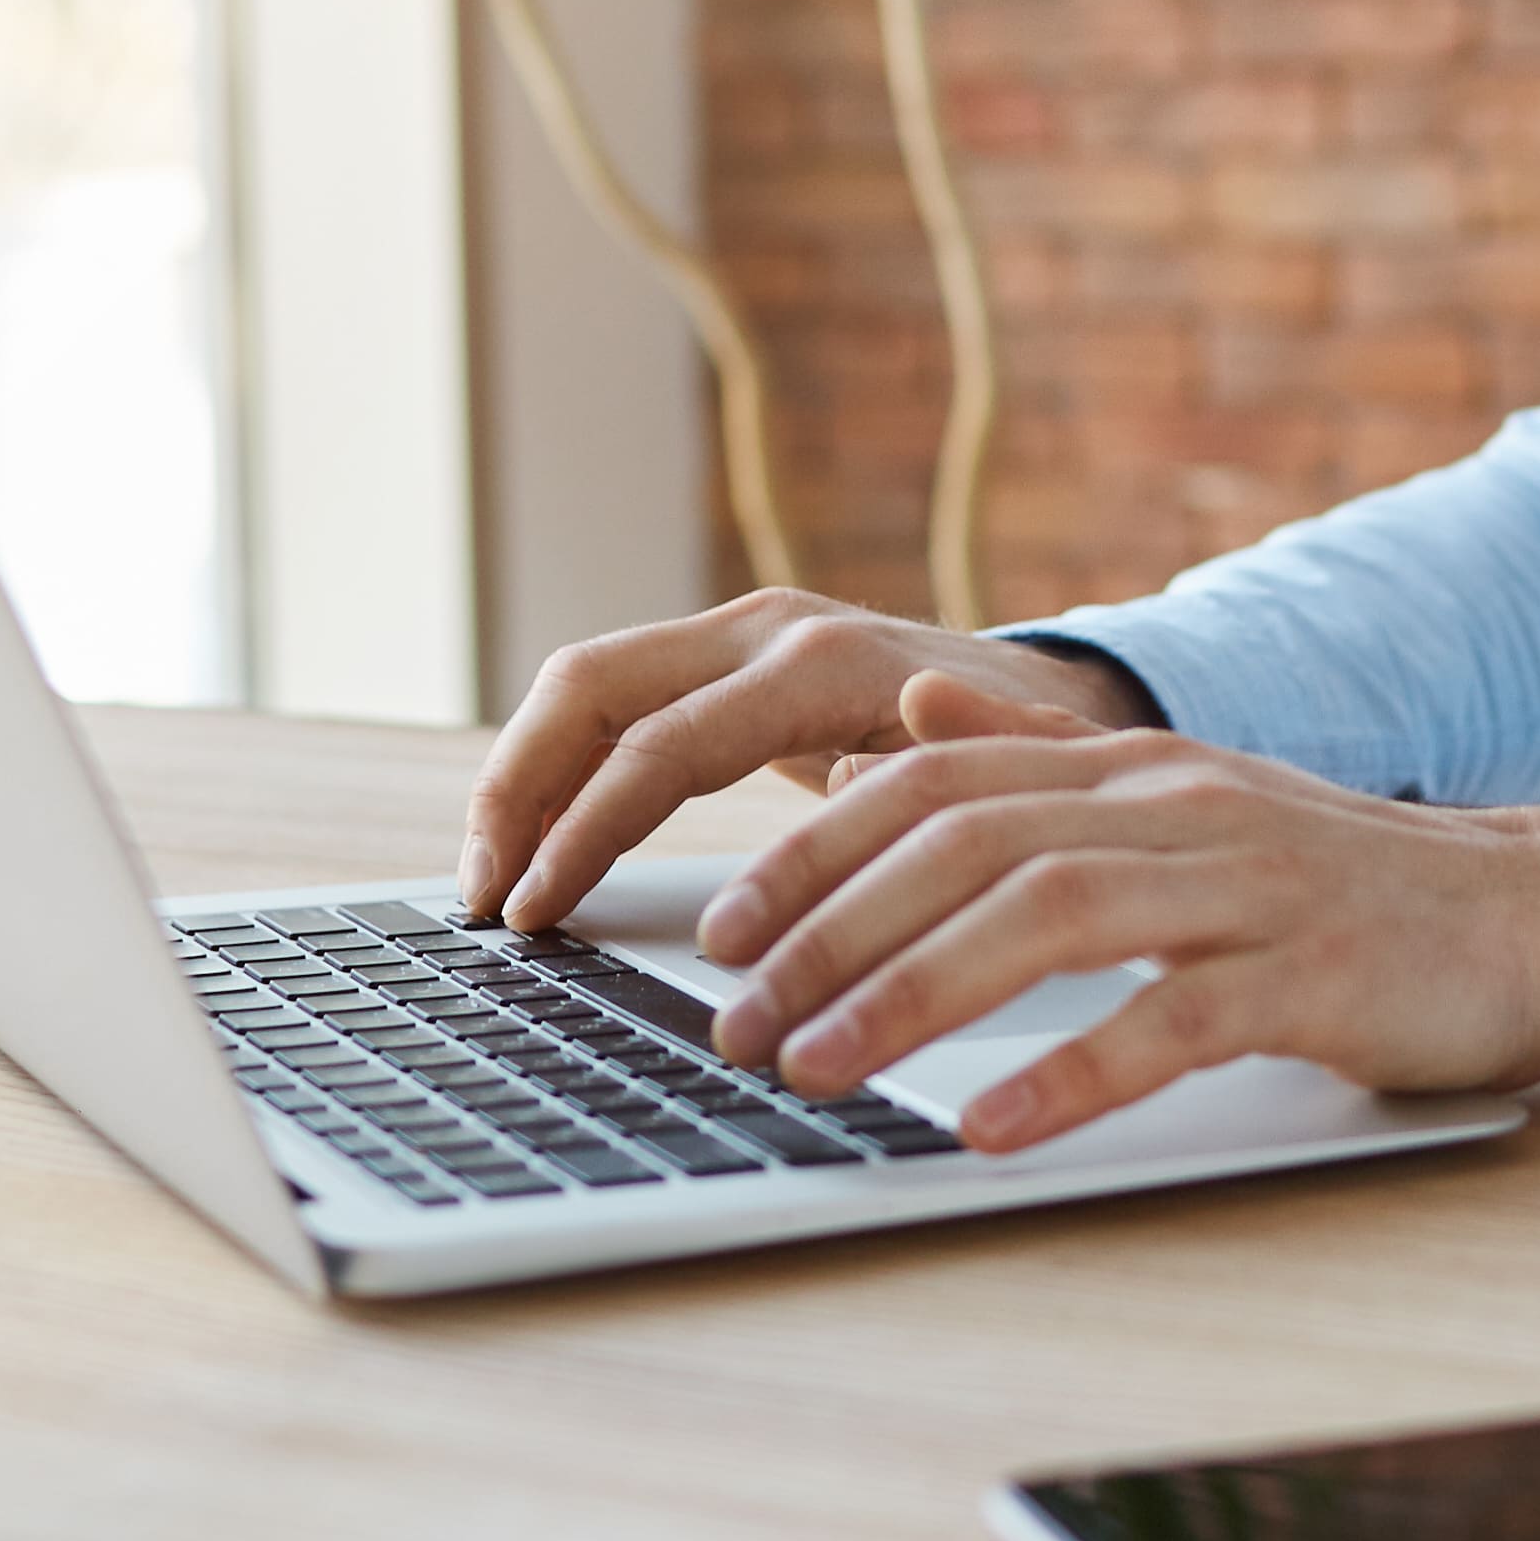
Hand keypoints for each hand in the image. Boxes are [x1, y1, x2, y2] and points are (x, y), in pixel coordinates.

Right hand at [457, 589, 1152, 926]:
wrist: (1055, 699)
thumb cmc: (1030, 755)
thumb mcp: (997, 778)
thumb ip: (924, 777)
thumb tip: (843, 789)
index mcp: (822, 664)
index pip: (664, 744)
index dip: (587, 830)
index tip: (538, 910)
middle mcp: (765, 630)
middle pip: (589, 687)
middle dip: (516, 791)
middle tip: (484, 898)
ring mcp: (738, 637)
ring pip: (582, 688)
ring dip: (520, 781)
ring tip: (489, 883)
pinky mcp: (722, 663)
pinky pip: (611, 706)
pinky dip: (558, 771)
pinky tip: (533, 849)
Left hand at [689, 673, 1539, 1149]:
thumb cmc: (1351, 886)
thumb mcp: (1188, 801)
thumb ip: (1046, 754)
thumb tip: (912, 706)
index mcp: (1132, 770)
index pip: (934, 781)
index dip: (815, 849)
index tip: (721, 930)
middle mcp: (1175, 807)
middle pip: (967, 842)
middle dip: (830, 931)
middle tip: (737, 1024)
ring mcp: (1246, 887)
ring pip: (1049, 914)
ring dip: (913, 993)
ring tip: (820, 1073)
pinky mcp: (1312, 975)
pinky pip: (1172, 1020)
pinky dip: (1070, 1070)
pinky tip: (991, 1126)